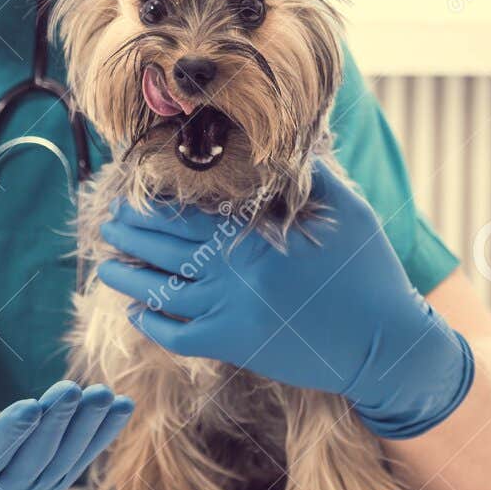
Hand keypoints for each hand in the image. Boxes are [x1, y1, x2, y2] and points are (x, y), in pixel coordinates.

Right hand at [0, 380, 134, 489]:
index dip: (12, 432)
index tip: (32, 403)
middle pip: (34, 457)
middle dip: (57, 423)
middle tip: (75, 389)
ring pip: (64, 458)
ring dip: (87, 426)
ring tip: (103, 395)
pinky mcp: (51, 481)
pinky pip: (81, 456)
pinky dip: (102, 432)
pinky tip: (121, 406)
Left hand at [95, 161, 473, 439]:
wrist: (384, 344)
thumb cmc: (369, 272)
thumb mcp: (346, 210)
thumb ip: (310, 175)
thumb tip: (286, 142)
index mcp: (255, 238)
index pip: (186, 217)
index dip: (151, 208)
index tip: (129, 196)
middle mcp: (234, 276)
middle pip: (164, 250)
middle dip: (130, 235)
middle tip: (107, 223)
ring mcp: (231, 315)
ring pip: (162, 293)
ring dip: (128, 277)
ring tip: (106, 264)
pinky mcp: (235, 348)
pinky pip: (179, 336)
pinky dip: (152, 324)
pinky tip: (136, 310)